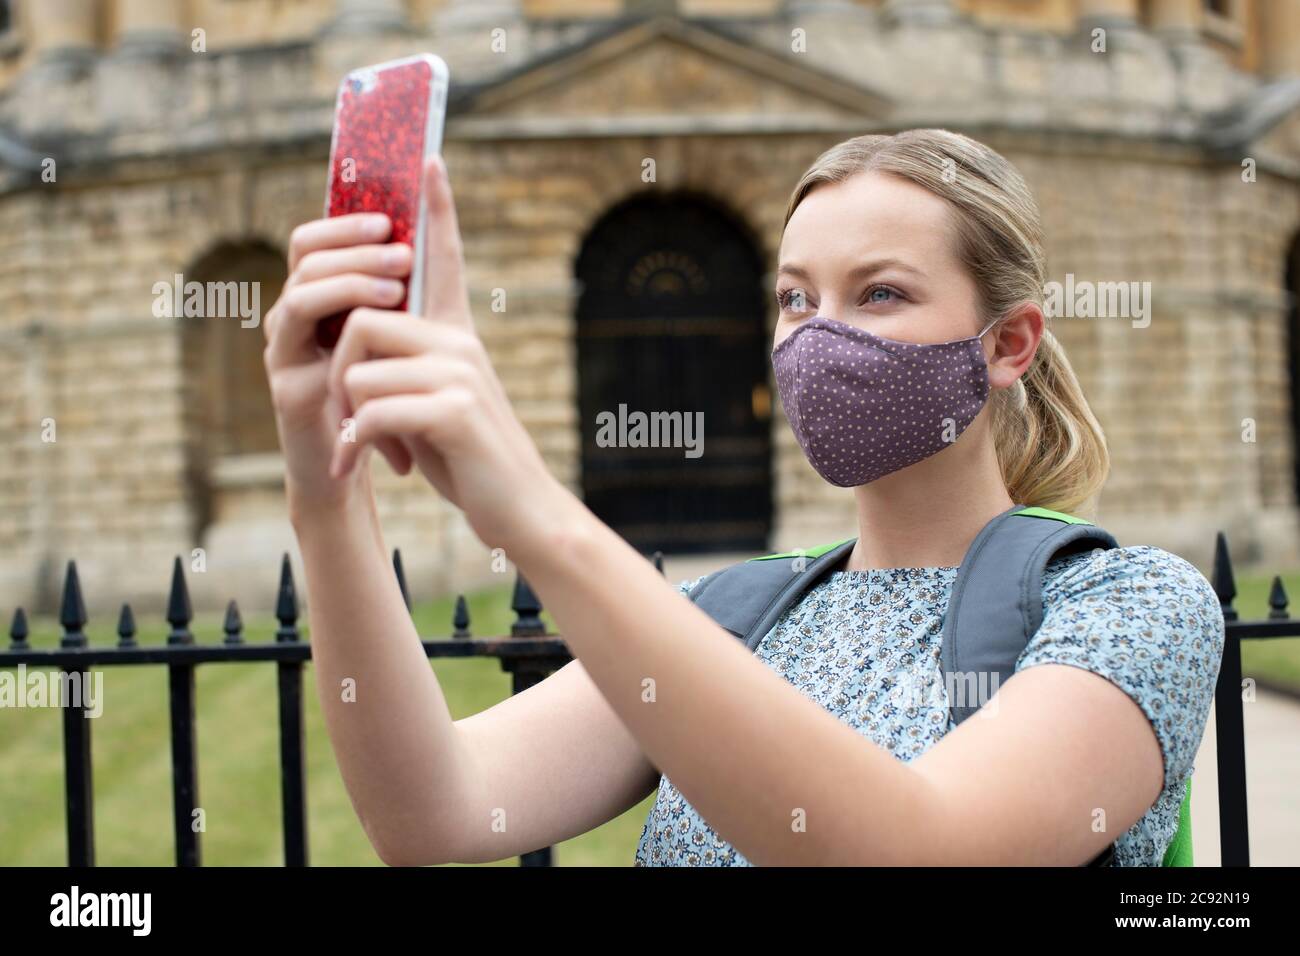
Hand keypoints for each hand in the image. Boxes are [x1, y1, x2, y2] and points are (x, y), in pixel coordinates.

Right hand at [262, 212, 419, 514]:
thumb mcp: (399, 337)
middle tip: (402, 253)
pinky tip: (378, 329)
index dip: (345, 222)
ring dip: (349, 283)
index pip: (314, 241)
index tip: (391, 218)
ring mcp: (283, 349)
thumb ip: (403, 292)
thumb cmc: (387, 394)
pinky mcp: (287, 386)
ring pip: (300, 294)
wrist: (366, 465)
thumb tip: (430, 230)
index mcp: (317, 299)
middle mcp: (292, 316)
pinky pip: (304, 344)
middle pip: (305, 257)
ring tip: (395, 291)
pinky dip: (343, 329)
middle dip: (355, 248)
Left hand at [326, 155, 575, 554]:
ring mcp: (459, 373)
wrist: (522, 510)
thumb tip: (358, 345)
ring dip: (350, 415)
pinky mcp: (453, 410)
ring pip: (359, 366)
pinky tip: (369, 464)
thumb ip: (405, 367)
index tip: (430, 160)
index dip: (437, 210)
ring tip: (368, 448)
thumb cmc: (470, 459)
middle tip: (351, 419)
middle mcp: (460, 343)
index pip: (445, 259)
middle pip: (364, 319)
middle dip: (341, 372)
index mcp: (457, 336)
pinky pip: (373, 407)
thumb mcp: (433, 404)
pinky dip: (358, 442)